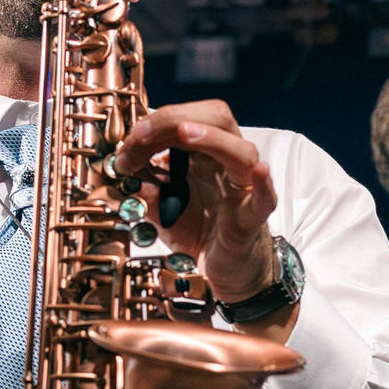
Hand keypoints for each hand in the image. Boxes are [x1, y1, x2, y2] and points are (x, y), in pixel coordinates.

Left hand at [110, 100, 280, 302]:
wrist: (221, 269)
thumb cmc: (197, 232)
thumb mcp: (160, 209)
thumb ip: (144, 190)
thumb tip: (123, 172)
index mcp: (204, 153)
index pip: (184, 120)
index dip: (154, 124)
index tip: (127, 143)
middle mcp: (226, 162)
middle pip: (217, 118)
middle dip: (175, 118)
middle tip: (139, 135)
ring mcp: (244, 187)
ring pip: (241, 150)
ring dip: (211, 138)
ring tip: (183, 133)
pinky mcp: (253, 216)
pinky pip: (265, 197)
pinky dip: (263, 183)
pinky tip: (258, 171)